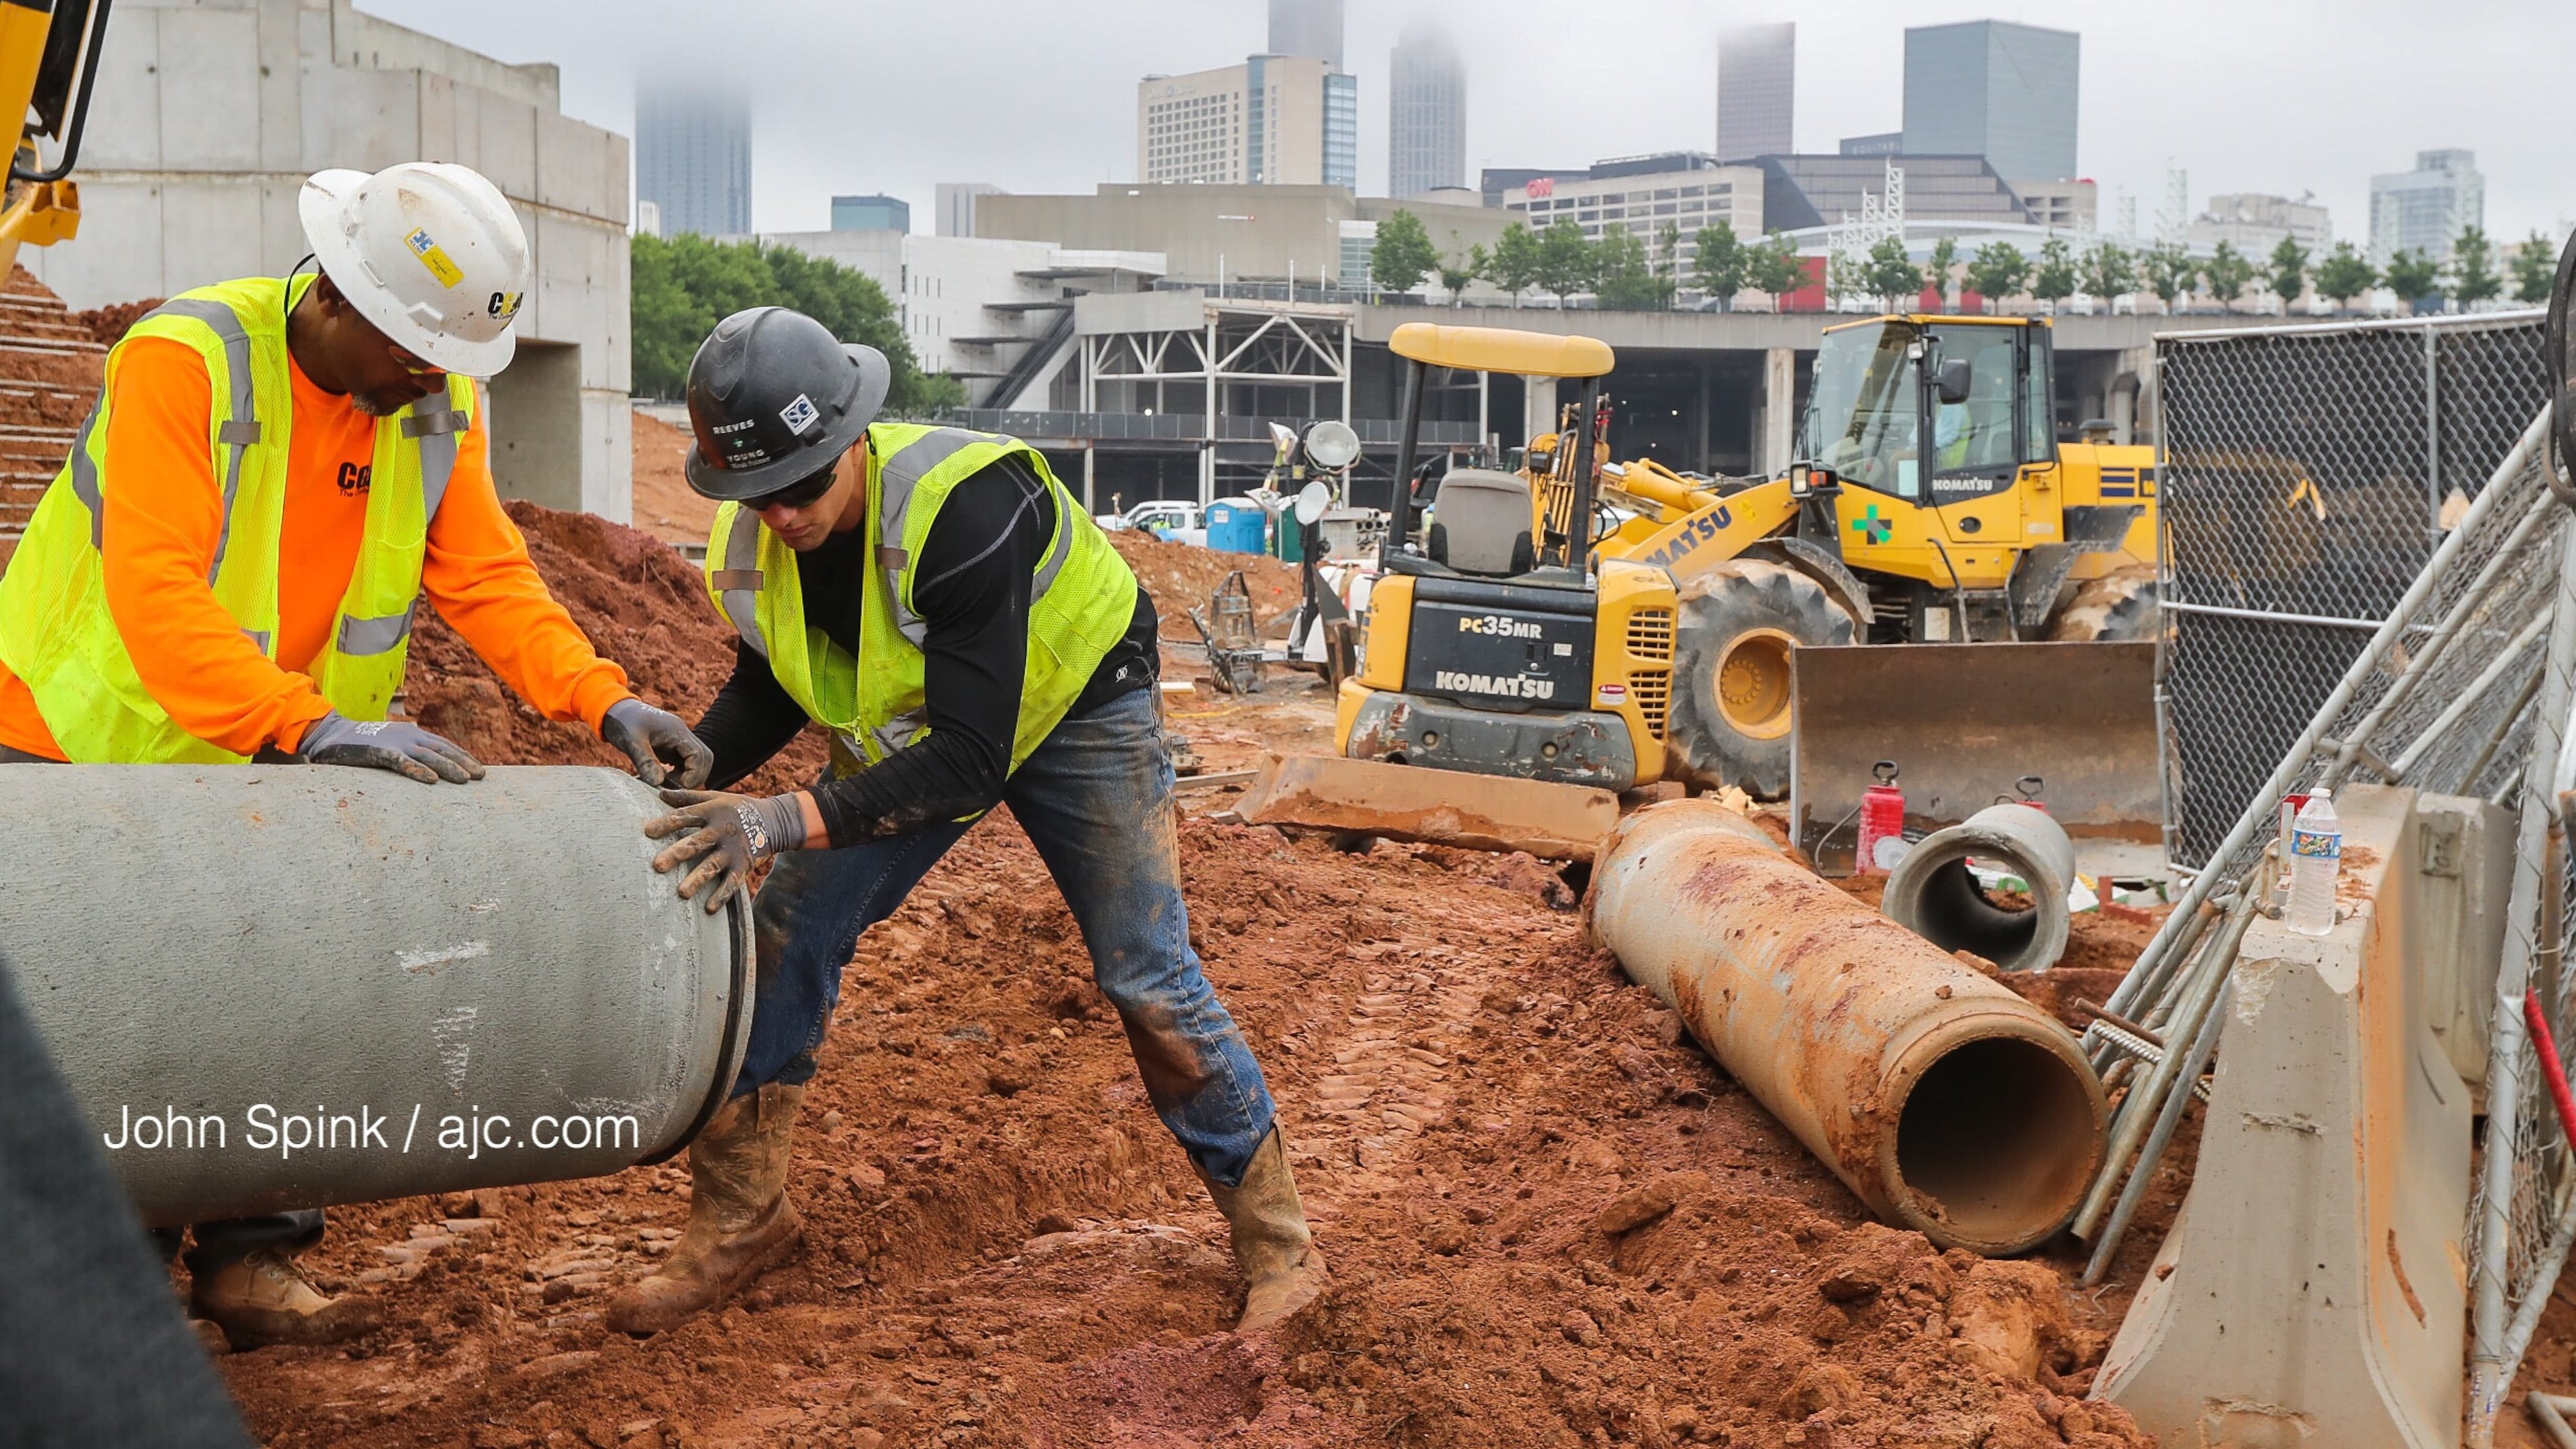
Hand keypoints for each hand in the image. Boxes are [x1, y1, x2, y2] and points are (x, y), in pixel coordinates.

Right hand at [296, 711, 484, 784]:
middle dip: (463, 763)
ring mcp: (395, 744)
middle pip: (442, 751)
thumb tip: (425, 770)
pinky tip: (431, 781)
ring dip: (448, 768)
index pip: (444, 745)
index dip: (462, 756)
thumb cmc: (362, 743)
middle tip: (481, 776)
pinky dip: (417, 771)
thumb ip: (407, 754)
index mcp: (412, 734)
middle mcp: (409, 737)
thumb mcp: (390, 745)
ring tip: (466, 780)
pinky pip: (402, 763)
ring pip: (428, 757)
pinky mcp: (378, 753)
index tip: (479, 768)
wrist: (330, 733)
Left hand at [600, 697, 712, 787]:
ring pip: (697, 761)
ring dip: (688, 776)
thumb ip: (645, 762)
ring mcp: (679, 741)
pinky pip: (685, 763)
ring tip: (667, 783)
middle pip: (704, 758)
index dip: (693, 774)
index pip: (699, 755)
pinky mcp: (672, 748)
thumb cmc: (623, 722)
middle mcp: (682, 735)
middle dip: (695, 777)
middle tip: (675, 787)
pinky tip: (663, 779)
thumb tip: (658, 784)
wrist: (615, 711)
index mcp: (677, 731)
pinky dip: (680, 774)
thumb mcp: (632, 742)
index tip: (678, 785)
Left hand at [644, 788, 807, 911]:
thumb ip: (688, 797)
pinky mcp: (744, 866)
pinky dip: (722, 896)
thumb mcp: (715, 798)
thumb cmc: (738, 808)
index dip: (666, 823)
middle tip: (657, 866)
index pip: (685, 816)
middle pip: (696, 843)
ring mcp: (733, 850)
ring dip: (697, 879)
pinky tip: (709, 909)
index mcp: (712, 812)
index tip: (647, 832)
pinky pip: (732, 883)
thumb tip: (661, 793)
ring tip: (682, 893)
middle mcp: (721, 831)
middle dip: (676, 854)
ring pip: (712, 866)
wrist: (775, 821)